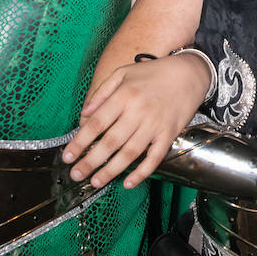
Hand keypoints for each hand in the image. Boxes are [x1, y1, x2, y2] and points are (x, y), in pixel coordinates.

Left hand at [63, 54, 209, 189]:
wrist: (189, 73)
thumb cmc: (153, 73)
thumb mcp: (123, 73)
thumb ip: (101, 93)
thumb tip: (83, 115)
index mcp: (124, 95)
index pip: (97, 123)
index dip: (80, 142)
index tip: (67, 156)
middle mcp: (138, 111)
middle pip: (110, 141)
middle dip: (90, 161)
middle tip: (76, 174)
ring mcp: (154, 124)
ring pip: (130, 153)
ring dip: (111, 170)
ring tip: (96, 181)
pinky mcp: (169, 134)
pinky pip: (154, 157)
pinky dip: (142, 172)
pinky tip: (129, 183)